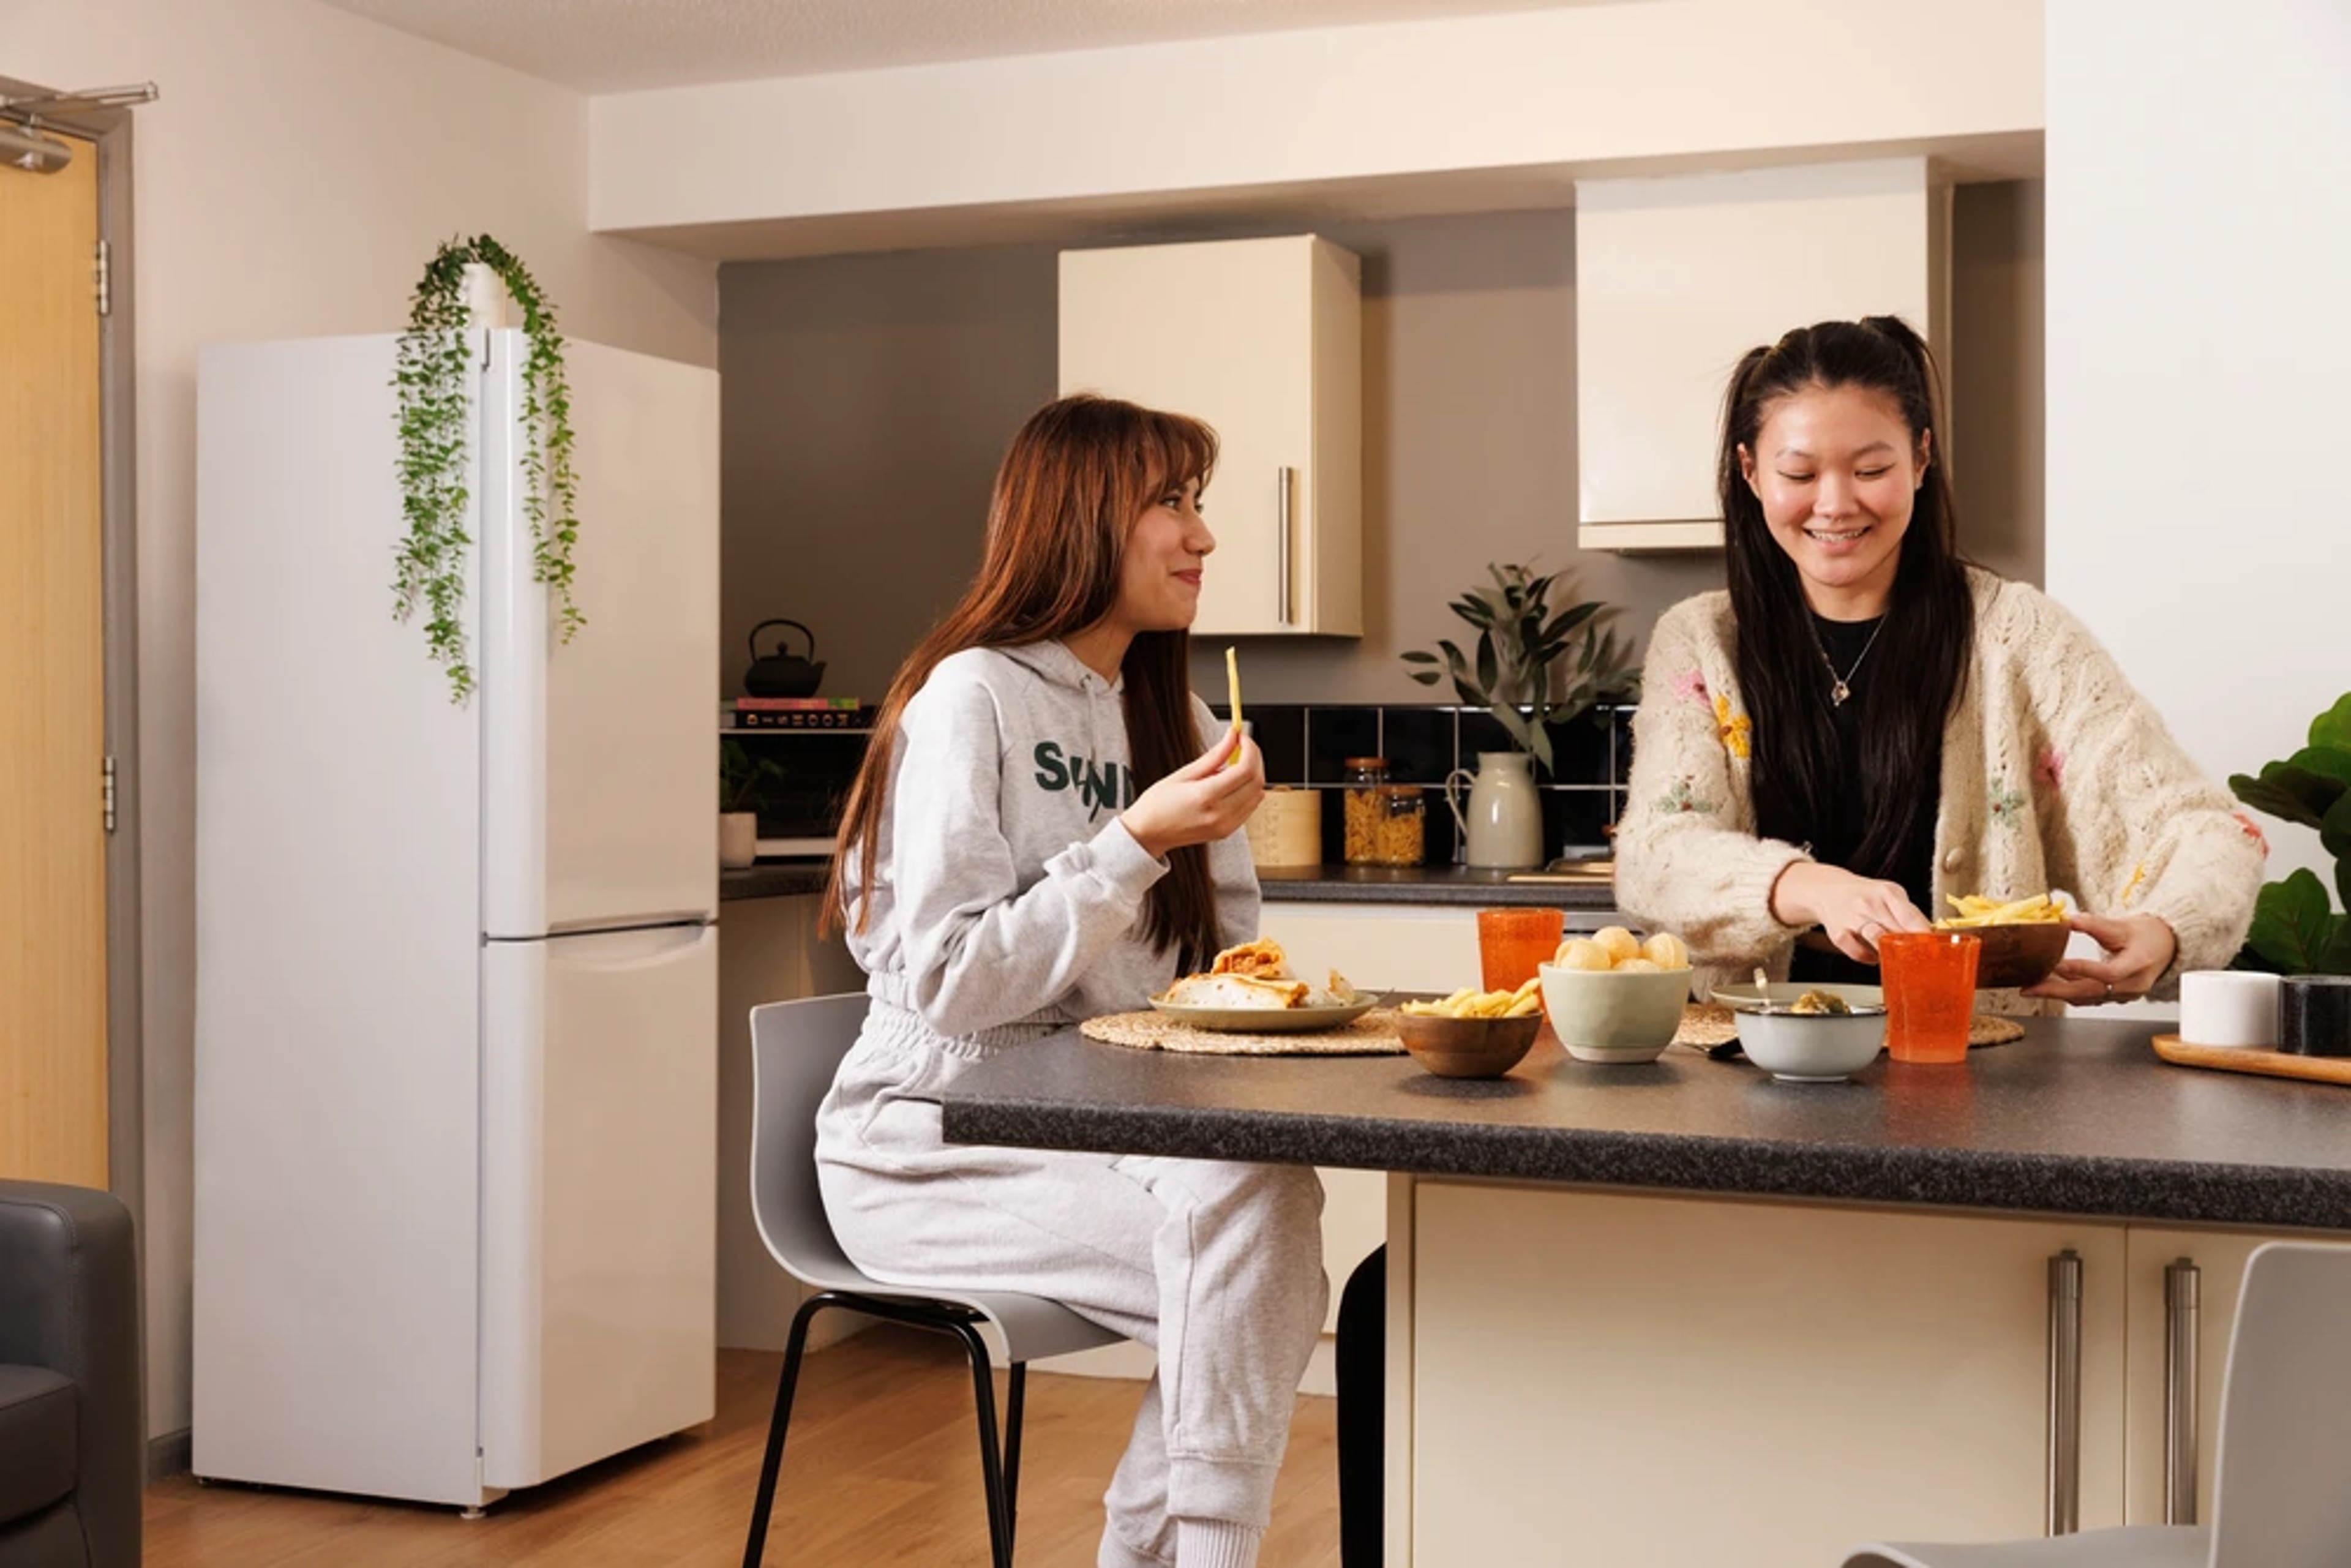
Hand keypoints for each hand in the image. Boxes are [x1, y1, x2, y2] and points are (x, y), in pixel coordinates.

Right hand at [1121, 725, 1264, 859]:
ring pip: (1257, 794)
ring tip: (1234, 764)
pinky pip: (1250, 807)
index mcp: (1206, 797)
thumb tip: (1232, 737)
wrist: (1149, 833)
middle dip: (1255, 758)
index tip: (1241, 737)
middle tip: (1241, 746)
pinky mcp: (1227, 831)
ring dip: (1253, 774)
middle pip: (1256, 781)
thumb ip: (1214, 755)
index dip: (1250, 749)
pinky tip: (1232, 783)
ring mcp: (1225, 826)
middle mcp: (1220, 814)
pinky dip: (1248, 790)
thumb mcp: (1183, 774)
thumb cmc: (1158, 804)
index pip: (1245, 769)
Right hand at [1770, 861, 1931, 963]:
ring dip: (1889, 953)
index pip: (1911, 919)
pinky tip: (1873, 952)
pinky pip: (1860, 954)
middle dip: (1909, 948)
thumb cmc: (1866, 895)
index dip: (1925, 938)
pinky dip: (1870, 958)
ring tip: (1894, 954)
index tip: (1935, 951)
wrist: (1829, 890)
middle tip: (1917, 957)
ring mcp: (1852, 919)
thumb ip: (1910, 914)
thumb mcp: (1891, 894)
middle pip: (1896, 934)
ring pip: (1878, 944)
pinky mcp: (1838, 934)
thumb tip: (1930, 937)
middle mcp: (1869, 904)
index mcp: (1887, 893)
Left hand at [2023, 912, 2175, 1004]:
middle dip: (2057, 991)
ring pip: (2087, 998)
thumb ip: (2095, 924)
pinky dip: (2068, 992)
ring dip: (2058, 993)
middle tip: (2029, 988)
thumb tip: (2066, 919)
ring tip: (2031, 986)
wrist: (2165, 947)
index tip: (2057, 964)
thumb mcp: (2123, 924)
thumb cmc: (2147, 934)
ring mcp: (2124, 995)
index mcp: (2138, 964)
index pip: (2109, 974)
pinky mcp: (2115, 997)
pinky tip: (2048, 984)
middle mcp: (2132, 985)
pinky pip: (2088, 997)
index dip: (2083, 970)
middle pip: (2091, 992)